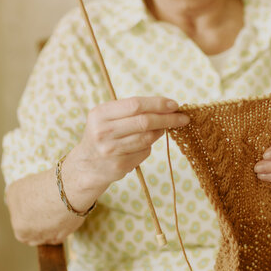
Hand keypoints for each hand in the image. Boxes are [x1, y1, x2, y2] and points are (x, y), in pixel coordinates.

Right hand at [65, 96, 189, 196]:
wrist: (87, 164)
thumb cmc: (104, 134)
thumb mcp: (108, 116)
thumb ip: (133, 110)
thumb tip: (168, 107)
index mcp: (100, 113)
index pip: (136, 104)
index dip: (158, 104)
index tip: (175, 105)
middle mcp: (103, 132)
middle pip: (144, 121)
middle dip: (168, 119)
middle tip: (183, 118)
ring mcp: (111, 150)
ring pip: (147, 138)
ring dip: (161, 132)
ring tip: (165, 128)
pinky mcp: (119, 165)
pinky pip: (144, 152)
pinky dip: (149, 146)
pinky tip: (144, 144)